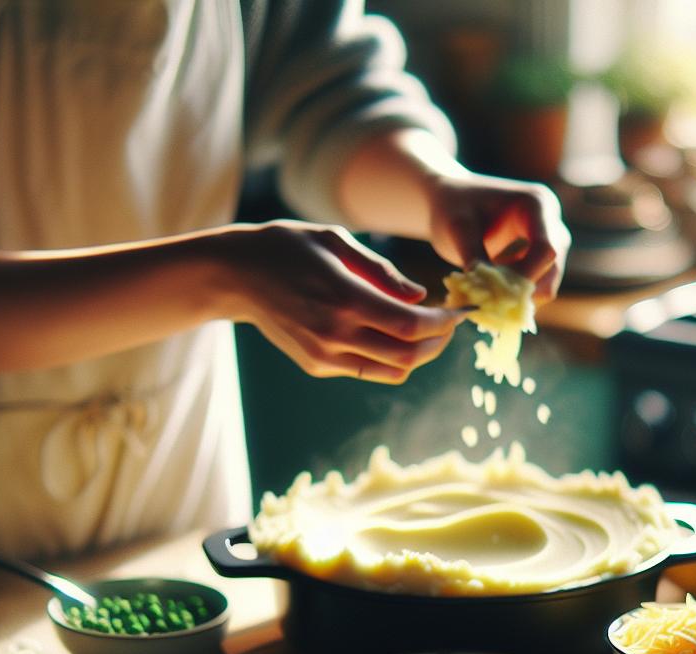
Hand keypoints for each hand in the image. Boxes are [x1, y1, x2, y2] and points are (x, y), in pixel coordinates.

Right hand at [212, 220, 459, 384]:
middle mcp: (335, 334)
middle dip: (438, 343)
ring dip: (418, 355)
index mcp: (344, 298)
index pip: (410, 325)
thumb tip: (419, 297)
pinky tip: (392, 334)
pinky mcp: (317, 366)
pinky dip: (390, 357)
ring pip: (392, 371)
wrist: (236, 275)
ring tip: (427, 332)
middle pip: (408, 355)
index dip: (443, 324)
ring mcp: (324, 355)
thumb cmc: (288, 247)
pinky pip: (368, 370)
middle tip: (449, 325)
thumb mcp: (335, 241)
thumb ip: (381, 271)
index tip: (460, 312)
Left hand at [426, 173, 569, 301]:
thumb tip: (487, 294)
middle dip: (523, 291)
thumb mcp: (458, 229)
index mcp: (536, 204)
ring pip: (546, 283)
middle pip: (552, 268)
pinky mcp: (537, 259)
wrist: (449, 201)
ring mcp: (547, 242)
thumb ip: (474, 257)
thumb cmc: (452, 207)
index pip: (546, 248)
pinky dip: (513, 297)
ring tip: (484, 302)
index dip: (526, 276)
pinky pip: (534, 286)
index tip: (497, 297)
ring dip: (518, 298)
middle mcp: (550, 222)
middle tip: (491, 308)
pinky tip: (487, 298)